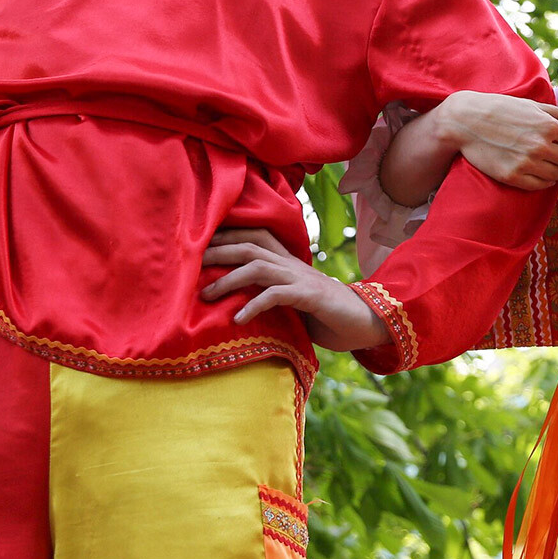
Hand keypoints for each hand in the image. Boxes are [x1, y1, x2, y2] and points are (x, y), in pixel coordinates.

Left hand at [199, 228, 393, 352]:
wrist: (368, 322)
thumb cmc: (327, 315)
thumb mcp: (294, 301)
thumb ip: (272, 294)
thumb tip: (237, 304)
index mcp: (288, 262)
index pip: (254, 237)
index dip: (225, 236)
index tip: (196, 245)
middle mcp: (292, 264)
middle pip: (249, 245)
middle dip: (217, 251)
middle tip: (189, 263)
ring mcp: (301, 278)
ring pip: (257, 266)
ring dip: (228, 278)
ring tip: (206, 294)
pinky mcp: (310, 296)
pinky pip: (276, 295)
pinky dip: (253, 305)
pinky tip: (238, 319)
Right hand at [427, 91, 557, 189]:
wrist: (466, 121)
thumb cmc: (498, 109)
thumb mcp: (528, 104)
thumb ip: (553, 112)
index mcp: (547, 126)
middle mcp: (540, 146)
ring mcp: (527, 163)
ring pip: (557, 175)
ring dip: (557, 171)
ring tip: (550, 166)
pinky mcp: (513, 176)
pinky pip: (540, 185)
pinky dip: (544, 181)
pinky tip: (540, 174)